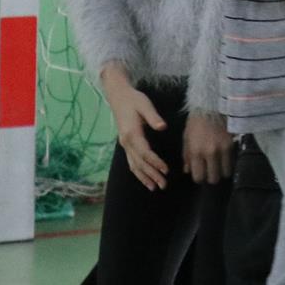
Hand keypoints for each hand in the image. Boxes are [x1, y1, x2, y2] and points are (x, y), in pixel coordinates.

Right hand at [101, 69, 170, 190]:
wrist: (118, 96)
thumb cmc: (134, 99)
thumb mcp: (145, 104)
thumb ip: (153, 116)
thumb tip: (162, 127)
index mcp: (132, 134)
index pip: (145, 153)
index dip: (155, 163)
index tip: (166, 170)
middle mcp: (126, 142)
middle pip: (139, 163)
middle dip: (151, 175)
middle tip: (164, 185)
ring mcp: (124, 145)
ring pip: (134, 165)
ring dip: (144, 177)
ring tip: (155, 187)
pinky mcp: (126, 144)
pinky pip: (131, 162)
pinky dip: (138, 172)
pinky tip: (145, 179)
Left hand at [183, 112, 234, 184]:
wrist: (212, 106)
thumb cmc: (196, 122)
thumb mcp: (186, 138)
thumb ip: (186, 156)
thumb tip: (187, 171)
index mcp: (195, 152)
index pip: (198, 177)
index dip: (200, 178)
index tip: (201, 174)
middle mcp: (209, 153)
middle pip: (213, 178)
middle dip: (211, 177)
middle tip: (211, 171)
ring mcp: (222, 150)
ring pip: (225, 173)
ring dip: (222, 172)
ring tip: (220, 166)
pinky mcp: (232, 144)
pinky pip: (232, 162)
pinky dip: (229, 163)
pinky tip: (226, 158)